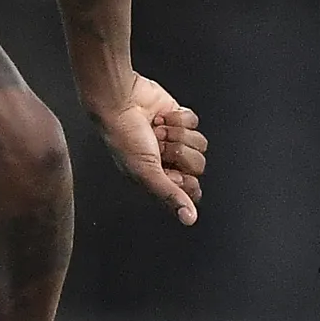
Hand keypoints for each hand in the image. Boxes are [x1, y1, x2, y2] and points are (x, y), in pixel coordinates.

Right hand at [91, 73, 206, 225]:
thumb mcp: (146, 173)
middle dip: (178, 153)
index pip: (191, 189)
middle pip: (198, 165)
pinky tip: (161, 118)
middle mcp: (169, 161)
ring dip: (177, 134)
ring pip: (199, 143)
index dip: (186, 180)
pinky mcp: (179, 118)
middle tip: (159, 147)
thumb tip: (188, 219)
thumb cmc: (123, 137)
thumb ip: (170, 196)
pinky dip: (178, 118)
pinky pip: (194, 122)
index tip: (173, 172)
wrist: (120, 102)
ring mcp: (175, 139)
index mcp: (160, 179)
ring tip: (157, 131)